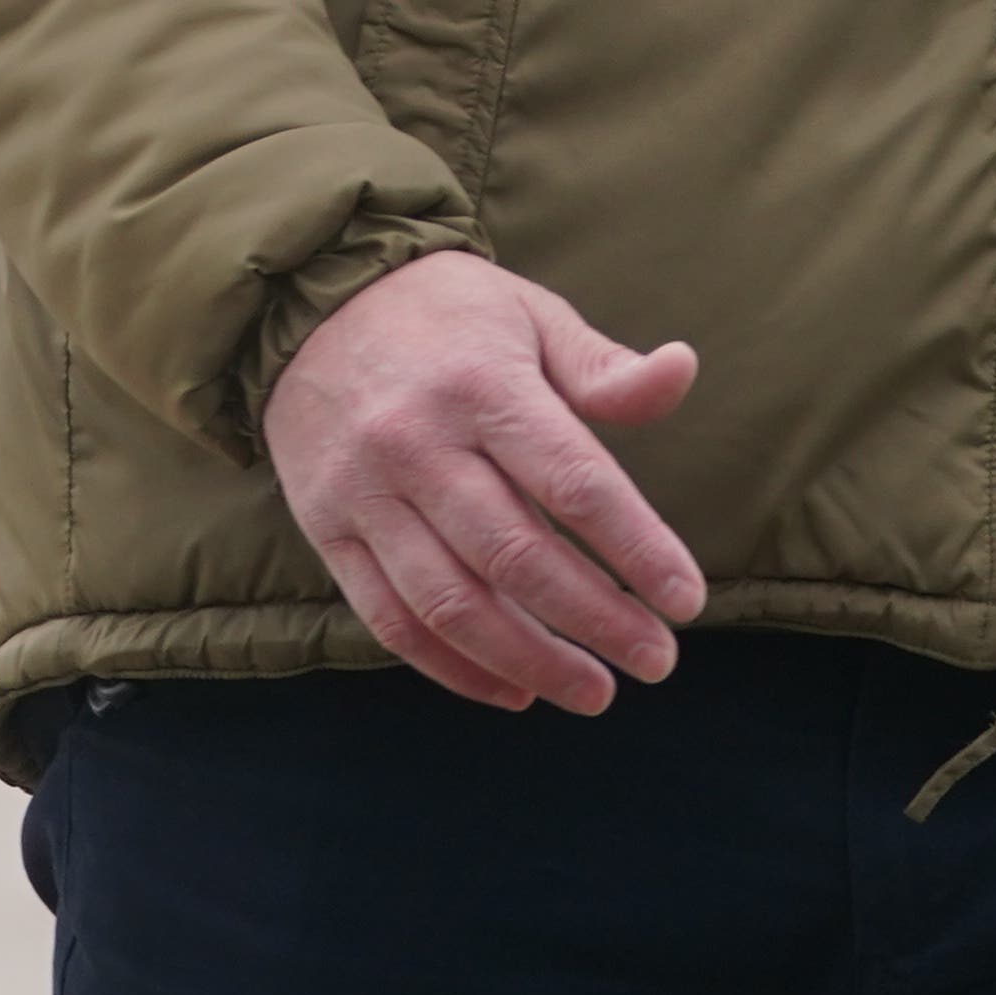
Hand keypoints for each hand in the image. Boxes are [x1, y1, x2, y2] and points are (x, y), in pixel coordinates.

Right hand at [264, 252, 705, 713]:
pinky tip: (511, 689)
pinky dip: (452, 667)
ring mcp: (366, 493)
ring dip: (529, 660)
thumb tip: (683, 370)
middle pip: (516, 555)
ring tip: (594, 692)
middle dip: (595, 619)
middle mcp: (419, 443)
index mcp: (484, 385)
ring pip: (451, 603)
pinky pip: (389, 619)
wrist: (307, 303)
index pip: (574, 482)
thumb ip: (602, 367)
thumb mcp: (529, 315)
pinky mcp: (326, 529)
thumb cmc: (446, 315)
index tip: (688, 601)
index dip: (637, 548)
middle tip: (656, 661)